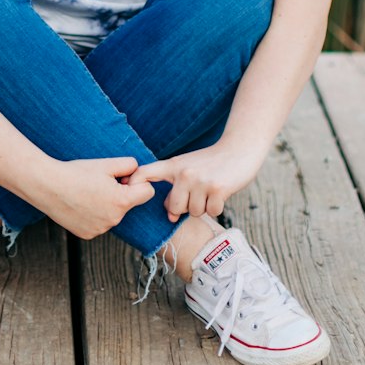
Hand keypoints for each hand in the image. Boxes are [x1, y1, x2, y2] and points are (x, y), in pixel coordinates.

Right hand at [32, 156, 155, 239]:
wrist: (48, 186)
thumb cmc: (77, 173)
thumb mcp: (106, 163)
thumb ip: (129, 164)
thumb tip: (137, 170)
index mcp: (122, 201)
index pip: (148, 192)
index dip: (138, 182)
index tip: (123, 177)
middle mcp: (114, 219)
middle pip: (128, 204)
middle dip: (120, 193)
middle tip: (100, 182)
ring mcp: (101, 229)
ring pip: (113, 214)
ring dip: (107, 204)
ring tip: (87, 192)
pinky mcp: (88, 234)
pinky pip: (100, 223)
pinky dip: (94, 214)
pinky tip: (80, 203)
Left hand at [126, 142, 263, 221]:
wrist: (239, 149)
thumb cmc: (211, 162)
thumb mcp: (188, 168)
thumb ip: (175, 189)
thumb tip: (170, 216)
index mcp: (173, 165)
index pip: (145, 173)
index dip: (132, 183)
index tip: (124, 190)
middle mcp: (184, 173)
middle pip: (174, 208)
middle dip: (186, 208)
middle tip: (198, 194)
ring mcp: (201, 181)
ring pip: (194, 212)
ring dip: (204, 207)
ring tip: (210, 190)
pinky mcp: (218, 189)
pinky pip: (212, 212)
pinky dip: (217, 208)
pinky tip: (221, 193)